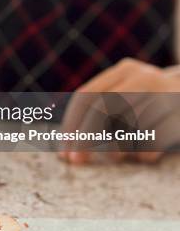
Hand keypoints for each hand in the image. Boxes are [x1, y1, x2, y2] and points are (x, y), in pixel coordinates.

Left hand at [58, 58, 179, 164]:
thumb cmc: (154, 101)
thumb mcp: (130, 94)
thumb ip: (102, 108)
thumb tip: (66, 144)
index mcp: (126, 70)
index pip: (87, 95)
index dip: (71, 123)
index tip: (64, 148)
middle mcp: (144, 78)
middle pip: (103, 108)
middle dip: (85, 137)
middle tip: (76, 160)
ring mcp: (166, 94)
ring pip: (128, 126)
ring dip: (116, 148)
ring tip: (114, 157)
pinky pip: (153, 140)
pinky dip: (143, 154)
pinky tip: (143, 156)